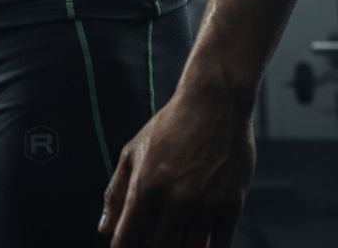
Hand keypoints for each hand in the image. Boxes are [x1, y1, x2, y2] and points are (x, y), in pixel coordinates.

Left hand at [98, 87, 254, 247]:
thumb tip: (105, 230)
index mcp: (145, 185)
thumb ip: (116, 193)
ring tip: (171, 238)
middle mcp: (175, 198)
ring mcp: (206, 204)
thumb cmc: (169, 127)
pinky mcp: (232, 205)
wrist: (215, 103)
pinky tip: (196, 243)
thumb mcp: (133, 153)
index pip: (127, 238)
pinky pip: (218, 246)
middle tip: (150, 242)